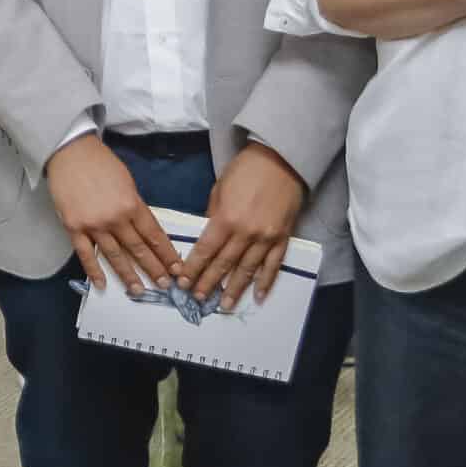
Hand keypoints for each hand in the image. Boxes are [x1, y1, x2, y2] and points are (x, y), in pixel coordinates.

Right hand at [45, 133, 180, 296]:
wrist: (70, 152)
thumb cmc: (99, 163)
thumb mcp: (127, 181)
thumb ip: (134, 206)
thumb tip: (141, 228)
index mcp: (132, 204)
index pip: (154, 235)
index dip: (166, 254)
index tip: (175, 268)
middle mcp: (116, 218)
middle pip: (139, 249)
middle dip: (153, 268)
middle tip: (164, 285)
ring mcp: (94, 225)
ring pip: (115, 256)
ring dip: (128, 276)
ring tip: (139, 291)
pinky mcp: (74, 227)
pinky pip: (86, 254)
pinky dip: (94, 270)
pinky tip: (101, 284)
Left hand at [179, 143, 304, 310]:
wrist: (280, 161)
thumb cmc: (245, 171)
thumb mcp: (219, 191)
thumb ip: (213, 217)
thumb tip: (208, 238)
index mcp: (225, 220)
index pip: (205, 251)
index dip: (193, 269)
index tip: (183, 283)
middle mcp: (245, 233)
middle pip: (224, 264)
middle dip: (209, 283)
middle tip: (198, 299)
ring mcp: (266, 238)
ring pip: (248, 270)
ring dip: (235, 289)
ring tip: (225, 305)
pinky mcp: (282, 238)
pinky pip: (273, 265)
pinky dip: (266, 281)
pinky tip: (258, 296)